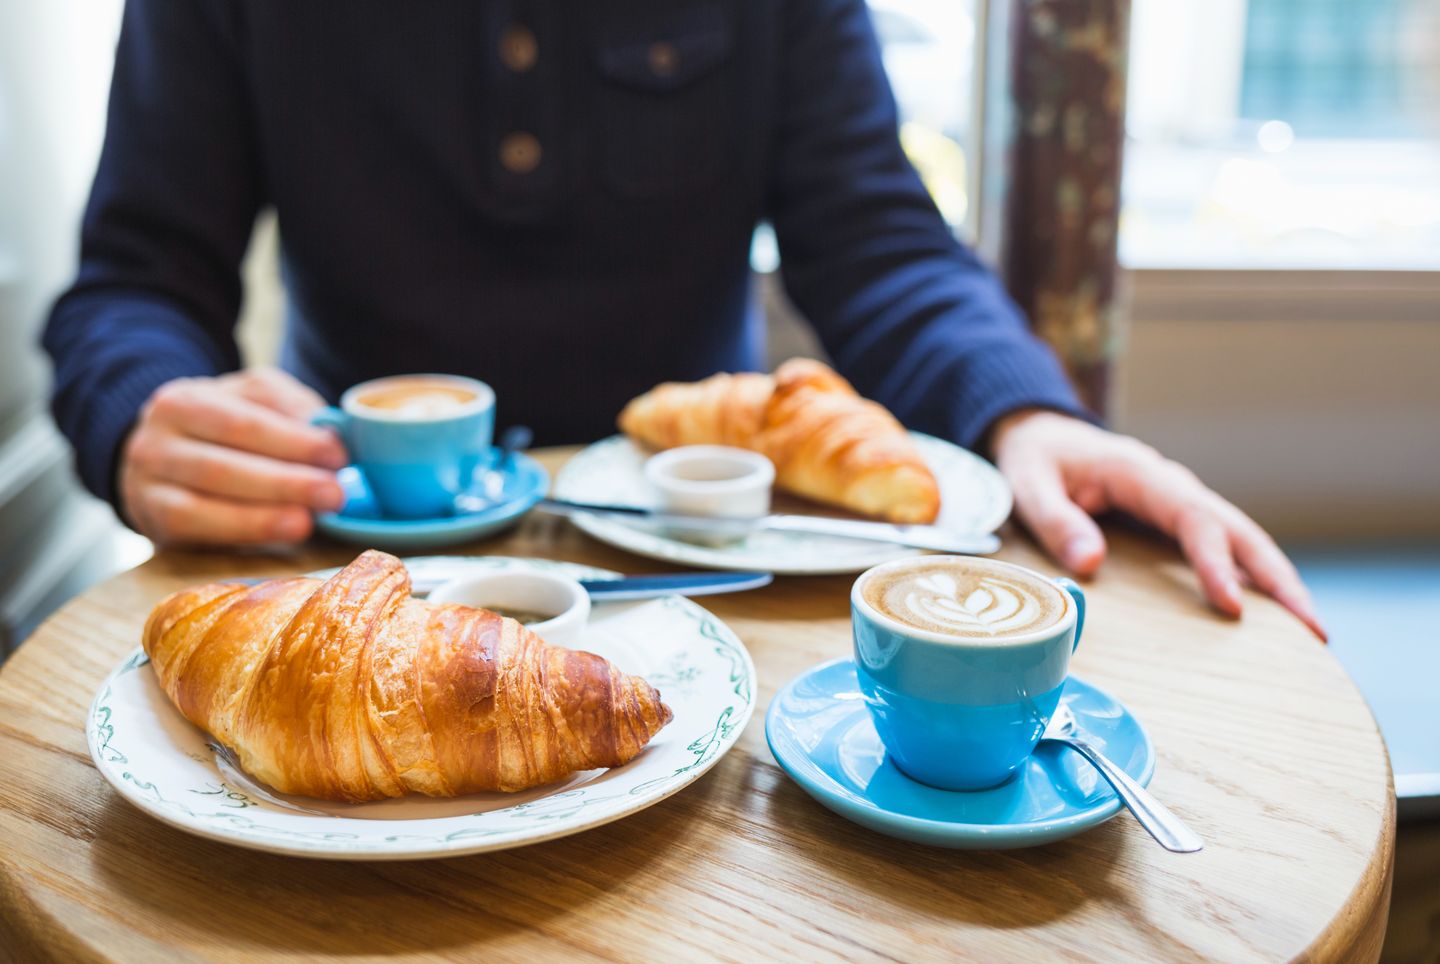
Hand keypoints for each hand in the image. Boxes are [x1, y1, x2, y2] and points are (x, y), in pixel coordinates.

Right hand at [119, 367, 347, 546]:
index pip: (242, 422)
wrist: (164, 457)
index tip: (338, 456)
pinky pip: (196, 526)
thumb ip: (289, 409)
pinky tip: (281, 532)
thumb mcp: (254, 401)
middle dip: (285, 482)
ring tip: (309, 521)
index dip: (293, 441)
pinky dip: (242, 530)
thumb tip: (331, 432)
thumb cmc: (224, 426)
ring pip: (206, 500)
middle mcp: (156, 438)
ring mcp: (147, 481)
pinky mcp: (153, 518)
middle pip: (223, 464)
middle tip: (333, 495)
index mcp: (185, 400)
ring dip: (265, 513)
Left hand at [990, 409, 1324, 639]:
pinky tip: (1273, 614)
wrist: (1040, 433)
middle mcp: (1172, 486)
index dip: (1215, 562)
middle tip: (1314, 629)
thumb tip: (1091, 563)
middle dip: (1278, 578)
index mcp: (1141, 474)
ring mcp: (1180, 502)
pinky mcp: (1177, 519)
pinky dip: (1253, 576)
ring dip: (1277, 581)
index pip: (1193, 518)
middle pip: (1239, 529)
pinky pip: (1225, 546)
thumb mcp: (1028, 484)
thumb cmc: (1035, 459)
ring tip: (1313, 631)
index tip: (1233, 605)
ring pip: (1242, 538)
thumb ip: (1056, 520)